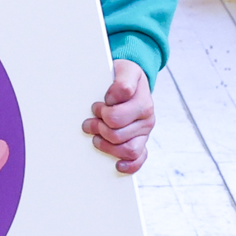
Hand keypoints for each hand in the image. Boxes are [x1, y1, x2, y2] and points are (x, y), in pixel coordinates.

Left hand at [84, 59, 154, 174]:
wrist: (133, 80)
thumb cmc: (123, 76)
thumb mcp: (124, 69)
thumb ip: (122, 81)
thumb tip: (113, 99)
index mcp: (142, 98)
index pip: (118, 112)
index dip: (102, 109)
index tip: (98, 103)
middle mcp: (146, 115)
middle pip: (117, 131)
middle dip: (98, 127)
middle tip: (89, 122)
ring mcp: (145, 131)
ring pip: (127, 149)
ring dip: (106, 145)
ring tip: (95, 137)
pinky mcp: (143, 142)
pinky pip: (139, 159)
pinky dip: (129, 165)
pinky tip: (117, 165)